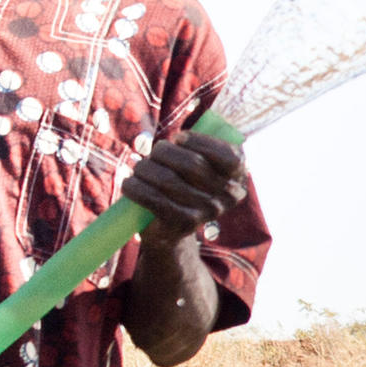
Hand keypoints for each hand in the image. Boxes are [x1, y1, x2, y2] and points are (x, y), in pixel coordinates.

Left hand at [119, 129, 248, 241]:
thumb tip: (179, 135)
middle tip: (155, 152)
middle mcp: (226, 198)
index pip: (230, 157)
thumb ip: (199, 149)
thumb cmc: (183, 188)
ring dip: (146, 168)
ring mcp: (205, 213)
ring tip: (139, 168)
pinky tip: (129, 184)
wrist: (170, 232)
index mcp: (236, 180)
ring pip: (168, 179)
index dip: (201, 141)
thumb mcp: (199, 169)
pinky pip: (154, 198)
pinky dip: (136, 187)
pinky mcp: (181, 223)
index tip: (179, 137)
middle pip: (193, 164)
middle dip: (165, 151)